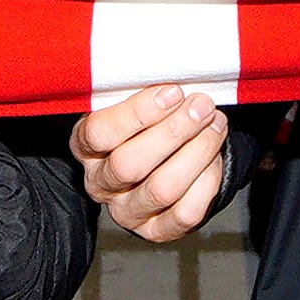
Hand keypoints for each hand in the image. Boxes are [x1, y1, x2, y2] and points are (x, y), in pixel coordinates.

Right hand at [72, 84, 231, 246]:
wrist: (167, 156)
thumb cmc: (148, 120)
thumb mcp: (133, 98)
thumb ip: (142, 85)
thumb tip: (173, 69)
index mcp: (85, 146)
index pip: (99, 133)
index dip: (137, 113)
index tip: (172, 92)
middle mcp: (100, 182)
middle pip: (130, 163)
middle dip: (174, 131)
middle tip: (201, 106)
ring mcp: (127, 211)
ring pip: (162, 189)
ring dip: (197, 152)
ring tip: (215, 124)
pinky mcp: (156, 230)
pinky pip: (185, 213)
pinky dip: (207, 181)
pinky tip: (214, 156)